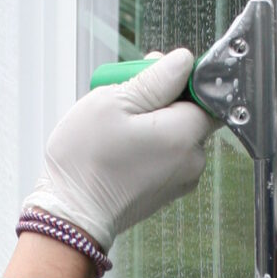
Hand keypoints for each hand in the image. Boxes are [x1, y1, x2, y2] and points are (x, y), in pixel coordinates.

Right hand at [24, 48, 211, 249]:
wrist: (71, 216)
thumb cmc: (86, 160)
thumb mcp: (113, 102)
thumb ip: (155, 79)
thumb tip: (183, 61)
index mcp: (185, 134)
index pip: (205, 94)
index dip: (179, 80)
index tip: (150, 77)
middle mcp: (192, 159)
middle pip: (190, 113)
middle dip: (160, 100)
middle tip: (123, 98)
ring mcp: (181, 179)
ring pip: (175, 135)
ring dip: (150, 123)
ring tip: (115, 127)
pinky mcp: (166, 191)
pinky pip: (165, 156)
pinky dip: (146, 146)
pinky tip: (119, 148)